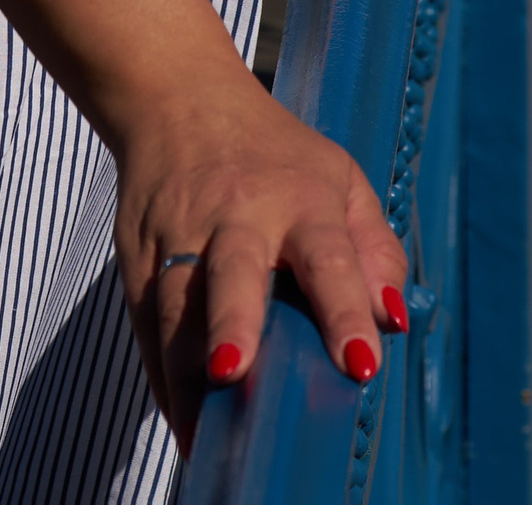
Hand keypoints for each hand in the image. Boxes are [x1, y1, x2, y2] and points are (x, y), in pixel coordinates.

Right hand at [117, 67, 406, 451]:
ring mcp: (179, 234)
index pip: (328, 256)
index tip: (361, 365)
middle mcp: (237, 216)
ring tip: (201, 435)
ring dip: (187, 372)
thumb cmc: (274, 152)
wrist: (177, 95)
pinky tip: (183, 424)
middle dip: (233, 323)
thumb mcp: (339, 177)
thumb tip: (393, 321)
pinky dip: (162, 378)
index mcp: (300, 198)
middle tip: (234, 373)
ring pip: (178, 308)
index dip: (345, 310)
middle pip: (234, 272)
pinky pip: (147, 324)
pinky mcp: (137, 255)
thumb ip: (375, 249)